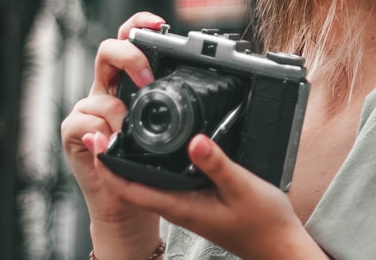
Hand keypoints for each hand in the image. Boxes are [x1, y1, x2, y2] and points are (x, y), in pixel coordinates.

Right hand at [60, 11, 167, 253]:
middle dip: (129, 56)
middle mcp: (106, 88)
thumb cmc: (147, 161)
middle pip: (107, 51)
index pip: (129, 40)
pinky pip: (83, 120)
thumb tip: (204, 84)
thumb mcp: (167, 127)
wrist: (127, 200)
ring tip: (129, 130)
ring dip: (118, 111)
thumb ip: (173, 104)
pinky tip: (111, 141)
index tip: (158, 23)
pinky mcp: (74, 132)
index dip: (139, 24)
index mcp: (128, 81)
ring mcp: (88, 109)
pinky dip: (100, 131)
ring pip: (98, 92)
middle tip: (148, 78)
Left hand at [86, 133, 327, 259]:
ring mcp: (186, 207)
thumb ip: (216, 164)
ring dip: (131, 161)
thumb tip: (194, 140)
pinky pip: (165, 184)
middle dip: (113, 159)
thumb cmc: (263, 222)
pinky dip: (153, 166)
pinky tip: (159, 151)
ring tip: (123, 134)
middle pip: (132, 185)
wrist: (278, 246)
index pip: (130, 189)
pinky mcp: (196, 203)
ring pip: (147, 184)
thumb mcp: (241, 186)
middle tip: (103, 128)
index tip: (97, 140)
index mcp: (181, 206)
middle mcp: (178, 208)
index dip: (109, 166)